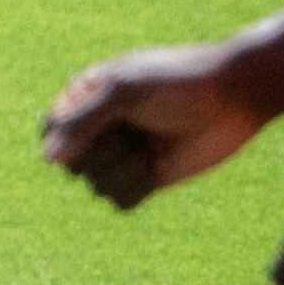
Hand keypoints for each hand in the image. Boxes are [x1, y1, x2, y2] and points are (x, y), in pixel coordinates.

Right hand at [41, 44, 262, 208]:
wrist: (236, 98)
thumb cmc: (181, 83)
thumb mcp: (127, 91)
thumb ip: (83, 122)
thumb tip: (47, 159)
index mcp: (89, 97)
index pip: (50, 130)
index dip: (68, 137)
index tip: (100, 124)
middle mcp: (101, 128)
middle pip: (72, 164)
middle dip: (104, 152)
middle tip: (135, 130)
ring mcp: (123, 154)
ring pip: (96, 186)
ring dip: (124, 171)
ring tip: (149, 148)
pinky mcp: (145, 178)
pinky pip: (120, 201)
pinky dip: (137, 188)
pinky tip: (158, 168)